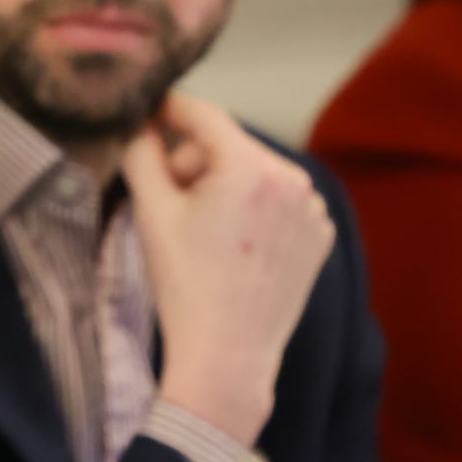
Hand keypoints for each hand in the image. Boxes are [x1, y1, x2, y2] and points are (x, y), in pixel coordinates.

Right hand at [124, 92, 335, 446]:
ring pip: (253, 174)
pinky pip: (278, 202)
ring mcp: (313, 208)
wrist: (228, 353)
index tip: (146, 110)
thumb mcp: (151, 213)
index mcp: (249, 167)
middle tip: (169, 205)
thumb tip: (141, 124)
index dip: (168, 109)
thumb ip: (141, 154)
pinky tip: (235, 247)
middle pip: (228, 147)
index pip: (203, 114)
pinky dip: (254, 213)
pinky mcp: (320, 234)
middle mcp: (292, 178)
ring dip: (225, 188)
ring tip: (205, 233)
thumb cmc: (185, 284)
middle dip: (194, 165)